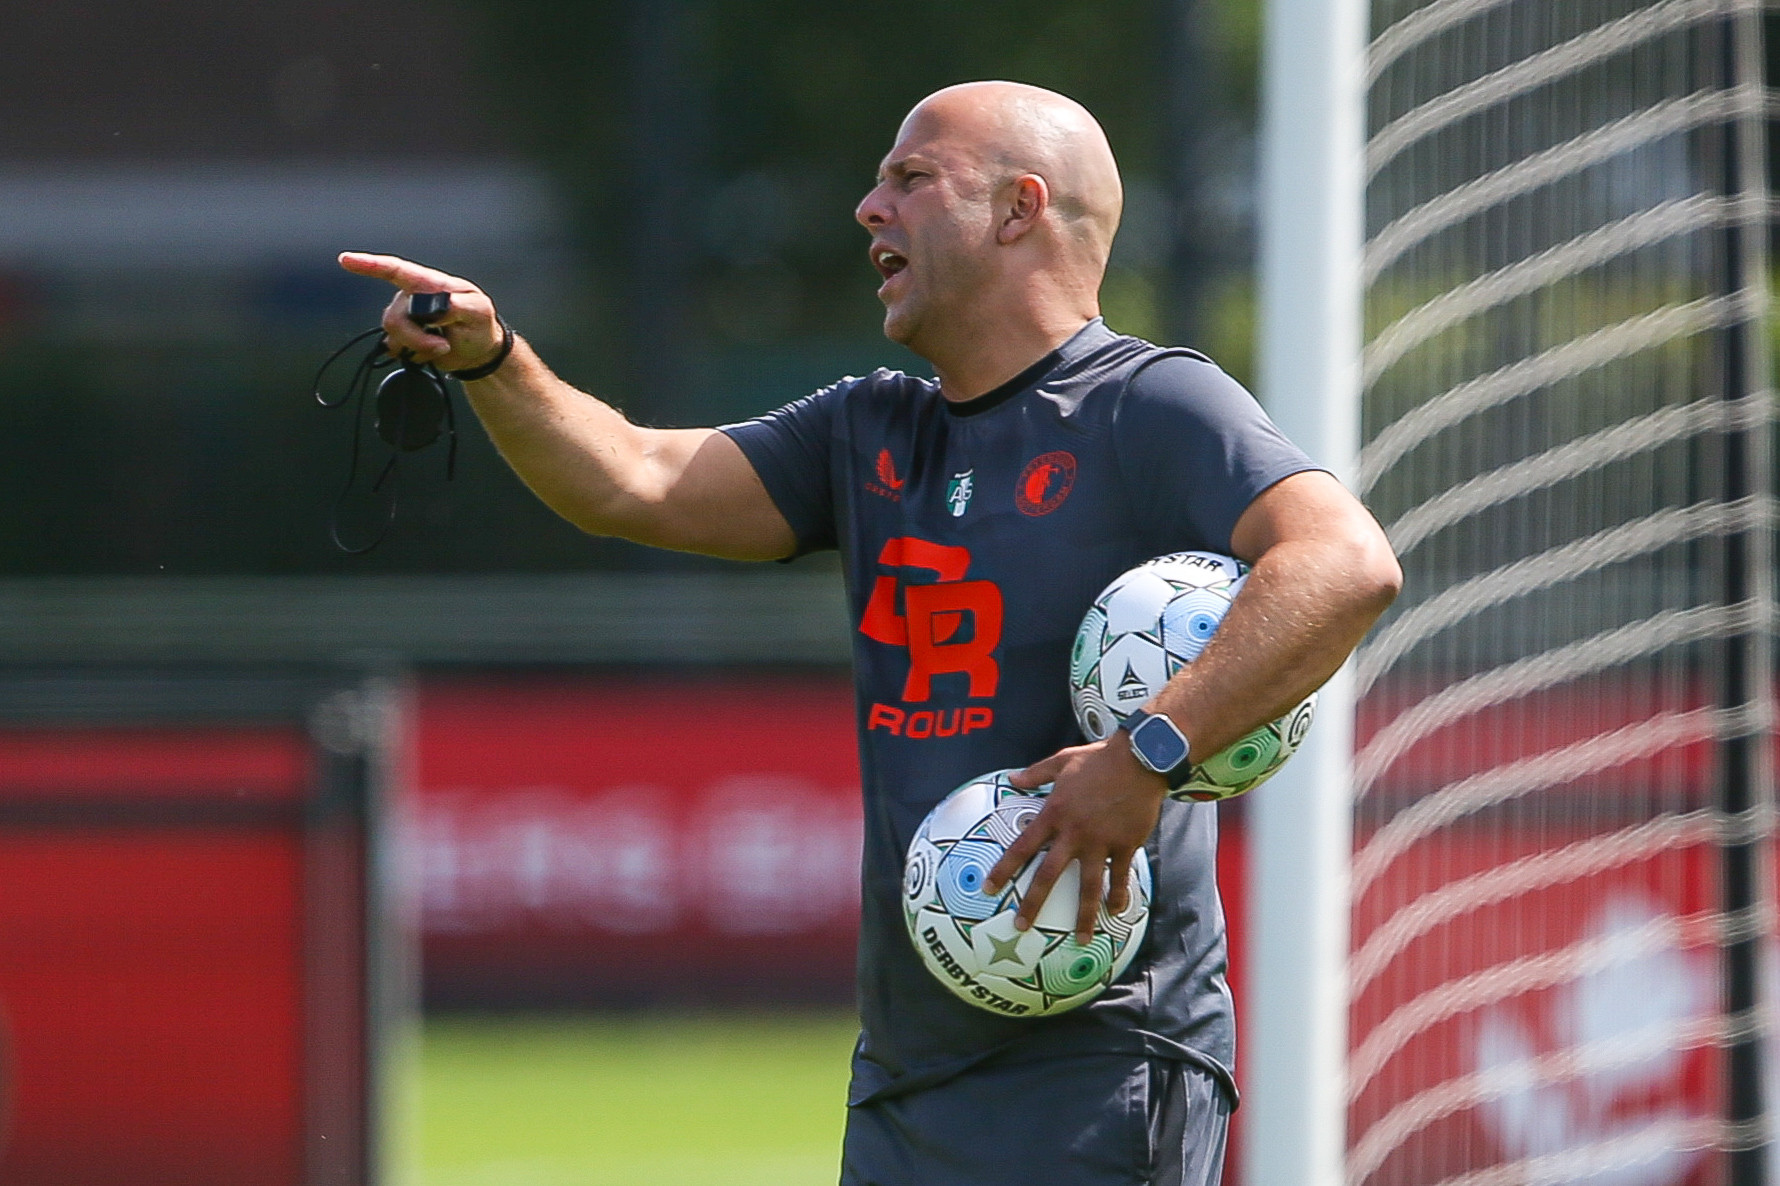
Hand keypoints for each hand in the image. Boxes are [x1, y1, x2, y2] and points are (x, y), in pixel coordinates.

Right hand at [337, 252, 504, 373]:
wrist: (478, 350)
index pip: (396, 270)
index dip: (370, 265)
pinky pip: (395, 347)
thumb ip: (456, 307)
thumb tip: (433, 308)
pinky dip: (414, 354)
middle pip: (395, 316)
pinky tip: (429, 351)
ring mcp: (405, 317)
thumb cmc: (480, 324)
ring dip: (419, 346)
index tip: (345, 260)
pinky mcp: (403, 336)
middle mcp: (411, 297)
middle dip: (417, 337)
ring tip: (442, 346)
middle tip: (443, 345)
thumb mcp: (478, 312)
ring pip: (393, 334)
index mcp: (430, 284)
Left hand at [984, 737, 1167, 943]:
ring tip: (1081, 939)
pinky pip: (1120, 876)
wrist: (1140, 760)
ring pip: (1088, 886)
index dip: (1003, 869)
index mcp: (1054, 813)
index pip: (1022, 847)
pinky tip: (1117, 911)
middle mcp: (1074, 834)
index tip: (988, 888)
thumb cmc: (1098, 759)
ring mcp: (1100, 842)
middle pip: (1048, 875)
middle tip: (1021, 925)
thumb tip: (1012, 779)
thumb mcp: (1061, 761)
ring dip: (1084, 915)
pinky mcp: (1125, 845)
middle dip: (1033, 903)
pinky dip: (1119, 895)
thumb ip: (1035, 773)